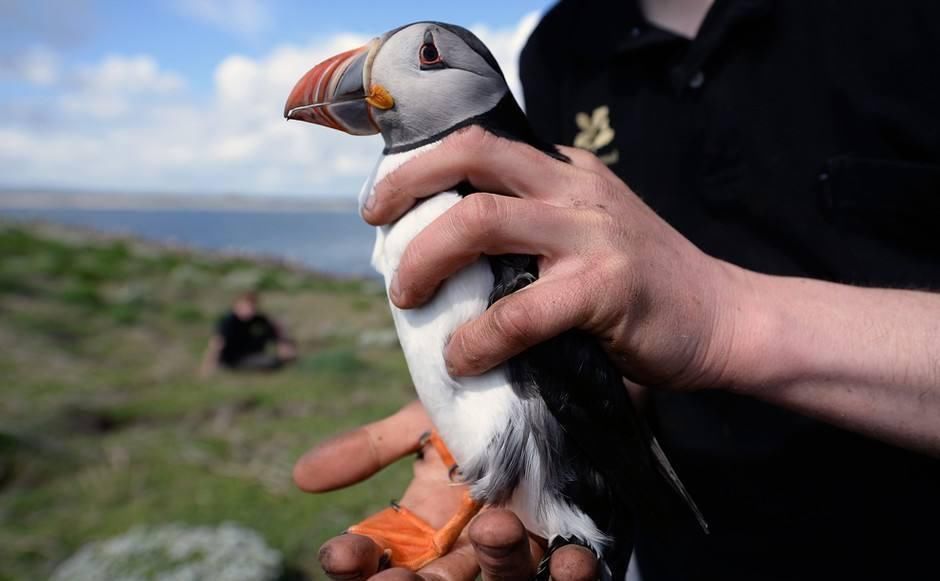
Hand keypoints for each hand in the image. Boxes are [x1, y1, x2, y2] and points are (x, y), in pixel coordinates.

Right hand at [294, 401, 598, 579]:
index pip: (379, 555)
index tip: (339, 552)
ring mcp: (520, 546)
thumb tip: (301, 477)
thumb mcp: (422, 420)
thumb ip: (371, 448)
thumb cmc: (481, 404)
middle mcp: (467, 544)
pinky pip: (569, 571)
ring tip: (492, 529)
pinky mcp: (572, 540)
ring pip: (501, 577)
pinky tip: (571, 557)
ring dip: (494, 563)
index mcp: (425, 522)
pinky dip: (572, 573)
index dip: (356, 561)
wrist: (549, 382)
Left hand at [363, 127, 749, 389]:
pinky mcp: (606, 287)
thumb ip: (536, 229)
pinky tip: (463, 356)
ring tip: (406, 296)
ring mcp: (592, 233)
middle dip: (408, 187)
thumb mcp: (590, 233)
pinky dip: (480, 336)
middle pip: (472, 157)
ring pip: (483, 219)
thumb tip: (452, 258)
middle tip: (376, 225)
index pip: (481, 145)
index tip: (386, 201)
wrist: (724, 318)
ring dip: (427, 257)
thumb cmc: (646, 287)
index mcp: (568, 171)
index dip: (422, 167)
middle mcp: (576, 188)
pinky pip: (521, 309)